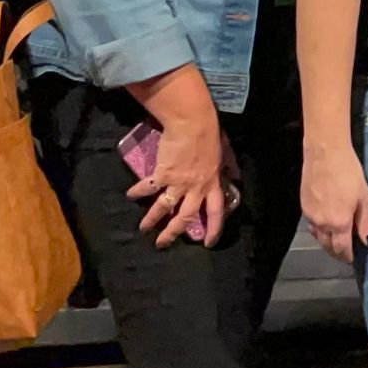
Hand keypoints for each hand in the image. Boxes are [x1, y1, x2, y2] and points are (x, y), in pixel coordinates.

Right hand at [127, 115, 227, 248]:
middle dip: (174, 232)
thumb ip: (229, 167)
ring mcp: (178, 183)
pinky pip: (149, 187)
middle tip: (162, 243)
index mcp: (213, 183)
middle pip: (186, 217)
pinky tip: (131, 195)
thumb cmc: (211, 135)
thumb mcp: (225, 153)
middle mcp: (196, 188)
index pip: (216, 211)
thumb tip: (236, 177)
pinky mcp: (163, 175)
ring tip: (143, 228)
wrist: (193, 124)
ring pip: (163, 208)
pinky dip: (139, 192)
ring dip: (152, 219)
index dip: (214, 228)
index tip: (208, 243)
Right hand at [301, 143, 367, 264]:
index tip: (353, 259)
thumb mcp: (364, 197)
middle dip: (336, 252)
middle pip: (327, 246)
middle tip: (346, 252)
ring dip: (327, 242)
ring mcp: (310, 216)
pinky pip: (312, 226)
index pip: (341, 249)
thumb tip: (367, 241)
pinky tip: (327, 225)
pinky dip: (319, 231)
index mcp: (338, 223)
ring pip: (318, 237)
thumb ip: (365, 222)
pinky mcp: (303, 207)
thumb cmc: (349, 173)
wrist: (325, 154)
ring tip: (337, 240)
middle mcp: (322, 224)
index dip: (347, 256)